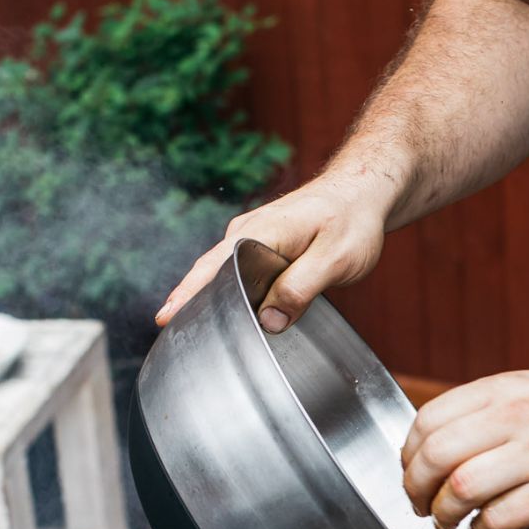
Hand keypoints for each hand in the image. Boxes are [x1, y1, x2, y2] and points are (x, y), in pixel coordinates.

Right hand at [155, 171, 392, 331]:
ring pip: (222, 275)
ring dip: (208, 301)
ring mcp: (250, 238)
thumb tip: (268, 320)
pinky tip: (222, 316)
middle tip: (170, 336)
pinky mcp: (259, 247)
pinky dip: (227, 294)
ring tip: (188, 334)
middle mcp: (246, 232)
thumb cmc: (352, 221)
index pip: (215, 267)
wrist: (363, 191)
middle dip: (189, 303)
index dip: (190, 295)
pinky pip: (235, 273)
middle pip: (209, 273)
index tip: (166, 319)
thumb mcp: (336, 259)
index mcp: (260, 232)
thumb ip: (301, 288)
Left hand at [401, 370, 528, 528]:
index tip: (412, 471)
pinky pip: (499, 519)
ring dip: (444, 514)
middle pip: (436, 456)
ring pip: (461, 489)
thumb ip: (485, 408)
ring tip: (448, 521)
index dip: (408, 454)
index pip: (429, 420)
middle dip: (416, 489)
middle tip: (420, 504)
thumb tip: (434, 442)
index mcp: (504, 390)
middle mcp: (517, 417)